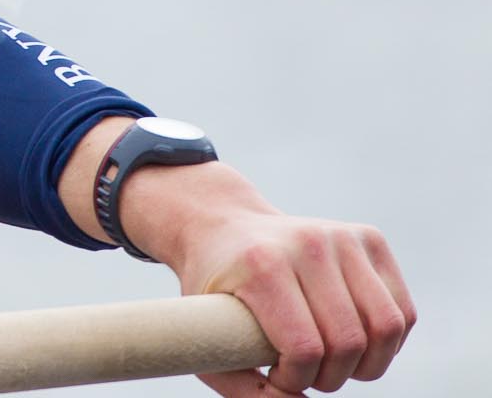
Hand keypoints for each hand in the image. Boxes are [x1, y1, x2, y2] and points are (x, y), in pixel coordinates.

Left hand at [169, 208, 415, 394]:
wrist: (223, 224)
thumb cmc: (213, 287)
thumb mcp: (203, 335)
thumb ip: (242, 387)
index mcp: (261, 264)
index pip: (305, 348)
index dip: (297, 379)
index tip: (279, 377)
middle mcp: (307, 244)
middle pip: (349, 343)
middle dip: (332, 377)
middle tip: (308, 373)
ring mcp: (342, 236)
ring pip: (388, 329)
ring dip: (367, 365)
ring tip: (335, 363)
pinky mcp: (370, 238)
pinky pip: (403, 311)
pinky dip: (388, 343)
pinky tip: (356, 342)